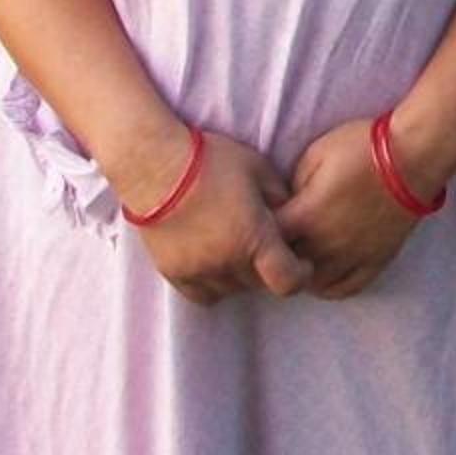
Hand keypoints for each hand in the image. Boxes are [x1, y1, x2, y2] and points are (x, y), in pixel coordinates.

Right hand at [115, 125, 312, 304]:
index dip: (300, 274)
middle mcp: (226, 262)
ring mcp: (198, 271)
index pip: (288, 282)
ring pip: (232, 290)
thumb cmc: (211, 160)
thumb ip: (280, 197)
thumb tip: (290, 216)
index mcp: (253, 238)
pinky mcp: (173, 273)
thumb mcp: (258, 169)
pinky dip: (213, 283)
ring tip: (236, 247)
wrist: (155, 165)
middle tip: (265, 243)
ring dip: (240, 276)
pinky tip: (213, 259)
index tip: (300, 261)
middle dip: (269, 267)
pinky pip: (202, 294)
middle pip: (260, 284)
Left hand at [275, 116, 434, 300]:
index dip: (257, 233)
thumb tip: (288, 203)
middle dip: (277, 255)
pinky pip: (345, 289)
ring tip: (299, 258)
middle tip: (276, 242)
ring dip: (301, 273)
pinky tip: (323, 271)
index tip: (259, 224)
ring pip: (313, 285)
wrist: (413, 154)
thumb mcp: (315, 152)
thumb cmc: (363, 146)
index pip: (265, 240)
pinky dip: (328, 286)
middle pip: (287, 266)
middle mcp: (326, 244)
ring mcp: (352, 257)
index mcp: (307, 215)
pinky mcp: (375, 261)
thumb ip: (293, 183)